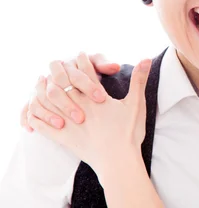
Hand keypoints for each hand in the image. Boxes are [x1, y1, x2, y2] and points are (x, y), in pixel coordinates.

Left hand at [27, 59, 151, 175]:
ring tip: (42, 81)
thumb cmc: (129, 132)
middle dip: (60, 70)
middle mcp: (80, 106)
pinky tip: (33, 108)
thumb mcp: (136, 103)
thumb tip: (147, 58)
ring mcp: (69, 122)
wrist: (118, 161)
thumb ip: (139, 79)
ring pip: (49, 100)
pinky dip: (36, 114)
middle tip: (58, 63)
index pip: (86, 72)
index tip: (80, 54)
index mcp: (97, 97)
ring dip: (43, 88)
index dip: (83, 61)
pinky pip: (42, 124)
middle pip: (63, 82)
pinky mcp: (63, 138)